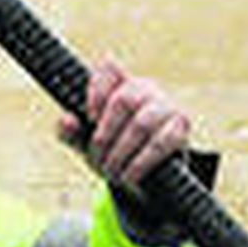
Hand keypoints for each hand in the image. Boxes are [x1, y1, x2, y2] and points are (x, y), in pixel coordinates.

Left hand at [58, 58, 191, 189]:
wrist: (148, 177)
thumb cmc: (115, 152)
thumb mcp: (88, 144)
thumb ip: (71, 133)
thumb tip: (66, 120)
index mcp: (120, 85)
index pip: (109, 69)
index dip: (97, 90)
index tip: (89, 118)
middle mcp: (145, 89)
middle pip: (123, 100)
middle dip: (104, 136)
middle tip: (97, 159)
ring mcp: (166, 106)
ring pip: (141, 124)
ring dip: (121, 153)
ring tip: (112, 173)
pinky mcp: (181, 128)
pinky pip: (161, 143)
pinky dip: (140, 163)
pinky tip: (130, 176)